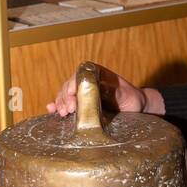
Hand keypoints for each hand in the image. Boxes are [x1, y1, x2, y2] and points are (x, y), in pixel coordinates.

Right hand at [46, 65, 161, 116]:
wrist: (135, 109)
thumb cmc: (131, 99)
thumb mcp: (125, 94)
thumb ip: (111, 91)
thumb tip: (98, 88)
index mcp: (96, 73)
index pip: (80, 75)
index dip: (73, 85)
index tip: (73, 97)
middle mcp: (86, 80)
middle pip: (69, 85)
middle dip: (65, 97)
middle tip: (67, 111)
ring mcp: (81, 92)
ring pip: (65, 94)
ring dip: (60, 103)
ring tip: (61, 113)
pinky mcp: (79, 104)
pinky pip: (65, 103)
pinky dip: (57, 106)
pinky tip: (51, 110)